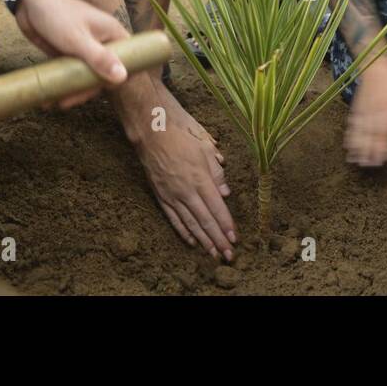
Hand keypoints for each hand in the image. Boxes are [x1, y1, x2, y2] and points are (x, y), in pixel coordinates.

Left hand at [16, 0, 129, 107]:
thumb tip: (123, 77)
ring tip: (52, 102)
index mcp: (113, 34)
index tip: (102, 93)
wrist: (29, 0)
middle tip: (66, 102)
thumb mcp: (78, 39)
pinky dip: (63, 84)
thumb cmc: (58, 14)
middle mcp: (102, 42)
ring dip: (72, 91)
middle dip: (86, 91)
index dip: (120, 79)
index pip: (128, 61)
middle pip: (104, 74)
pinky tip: (50, 96)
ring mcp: (85, 48)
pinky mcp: (69, 53)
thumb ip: (100, 58)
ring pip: (86, 76)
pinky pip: (71, 72)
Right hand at [121, 80, 236, 259]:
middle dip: (218, 240)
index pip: (217, 209)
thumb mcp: (205, 147)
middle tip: (228, 256)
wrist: (151, 130)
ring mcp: (171, 195)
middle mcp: (186, 191)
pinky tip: (191, 241)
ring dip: (203, 240)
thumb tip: (226, 194)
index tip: (235, 239)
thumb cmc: (181, 134)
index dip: (226, 226)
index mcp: (200, 179)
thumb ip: (216, 173)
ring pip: (190, 223)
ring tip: (213, 254)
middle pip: (205, 221)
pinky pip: (173, 218)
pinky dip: (183, 231)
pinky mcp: (160, 195)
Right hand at [345, 55, 386, 165]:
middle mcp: (375, 112)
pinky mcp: (356, 108)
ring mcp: (364, 110)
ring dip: (358, 147)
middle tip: (370, 165)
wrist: (375, 65)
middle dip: (371, 151)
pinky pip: (353, 124)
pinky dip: (350, 136)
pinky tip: (348, 145)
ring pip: (361, 132)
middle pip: (372, 135)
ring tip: (357, 161)